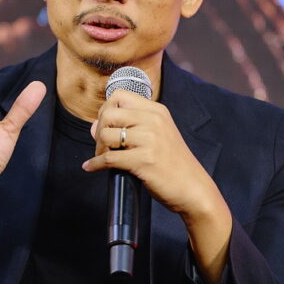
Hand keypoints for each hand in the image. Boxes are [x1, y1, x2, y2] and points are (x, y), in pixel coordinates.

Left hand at [83, 90, 231, 280]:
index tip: (106, 126)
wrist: (193, 188)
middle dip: (99, 130)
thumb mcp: (156, 136)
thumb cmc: (172, 164)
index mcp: (157, 110)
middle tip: (102, 146)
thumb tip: (93, 126)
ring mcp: (150, 139)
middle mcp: (154, 120)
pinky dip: (95, 164)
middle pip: (109, 113)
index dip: (105, 109)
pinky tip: (91, 167)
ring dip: (98, 148)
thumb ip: (129, 126)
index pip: (119, 95)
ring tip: (103, 157)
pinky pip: (109, 158)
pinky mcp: (144, 160)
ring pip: (106, 134)